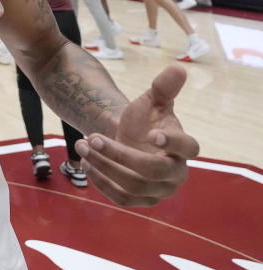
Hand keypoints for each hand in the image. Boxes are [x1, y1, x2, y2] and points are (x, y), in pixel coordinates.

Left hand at [76, 65, 198, 206]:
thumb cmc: (144, 120)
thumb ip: (164, 86)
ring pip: (134, 186)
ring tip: (81, 144)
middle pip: (153, 171)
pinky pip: (121, 198)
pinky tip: (86, 163)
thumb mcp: (151, 100)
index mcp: (184, 147)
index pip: (188, 148)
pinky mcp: (141, 202)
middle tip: (91, 137)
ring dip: (103, 166)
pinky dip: (101, 182)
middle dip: (119, 154)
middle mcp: (176, 173)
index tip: (151, 134)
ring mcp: (160, 191)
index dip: (173, 143)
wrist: (129, 140)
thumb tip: (178, 68)